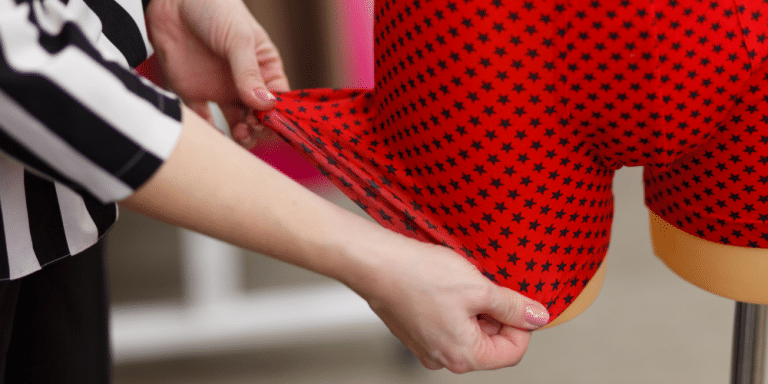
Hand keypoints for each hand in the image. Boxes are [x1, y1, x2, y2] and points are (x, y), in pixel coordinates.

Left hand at [146, 0, 289, 147]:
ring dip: (242, 136)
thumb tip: (266, 105)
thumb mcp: (239, 38)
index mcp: (265, 69)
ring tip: (239, 132)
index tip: (273, 122)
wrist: (172, 0)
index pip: (280, 100)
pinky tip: (216, 137)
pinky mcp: (195, 95)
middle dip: (261, 129)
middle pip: (261, 119)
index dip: (280, 115)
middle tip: (251, 127)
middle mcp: (246, 84)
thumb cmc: (214, 9)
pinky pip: (205, 123)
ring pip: (238, 126)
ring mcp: (222, 91)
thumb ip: (249, 72)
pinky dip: (212, 135)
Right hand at [348, 235, 549, 372]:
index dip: (521, 323)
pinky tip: (446, 284)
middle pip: (490, 343)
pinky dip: (456, 305)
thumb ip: (513, 307)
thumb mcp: (479, 288)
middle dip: (495, 314)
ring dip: (475, 307)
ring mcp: (427, 346)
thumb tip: (538, 317)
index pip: (513, 351)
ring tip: (462, 282)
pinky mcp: (416, 330)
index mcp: (463, 357)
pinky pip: (449, 323)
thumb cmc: (418, 275)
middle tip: (485, 285)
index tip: (515, 300)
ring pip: (469, 330)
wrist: (376, 263)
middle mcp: (443, 358)